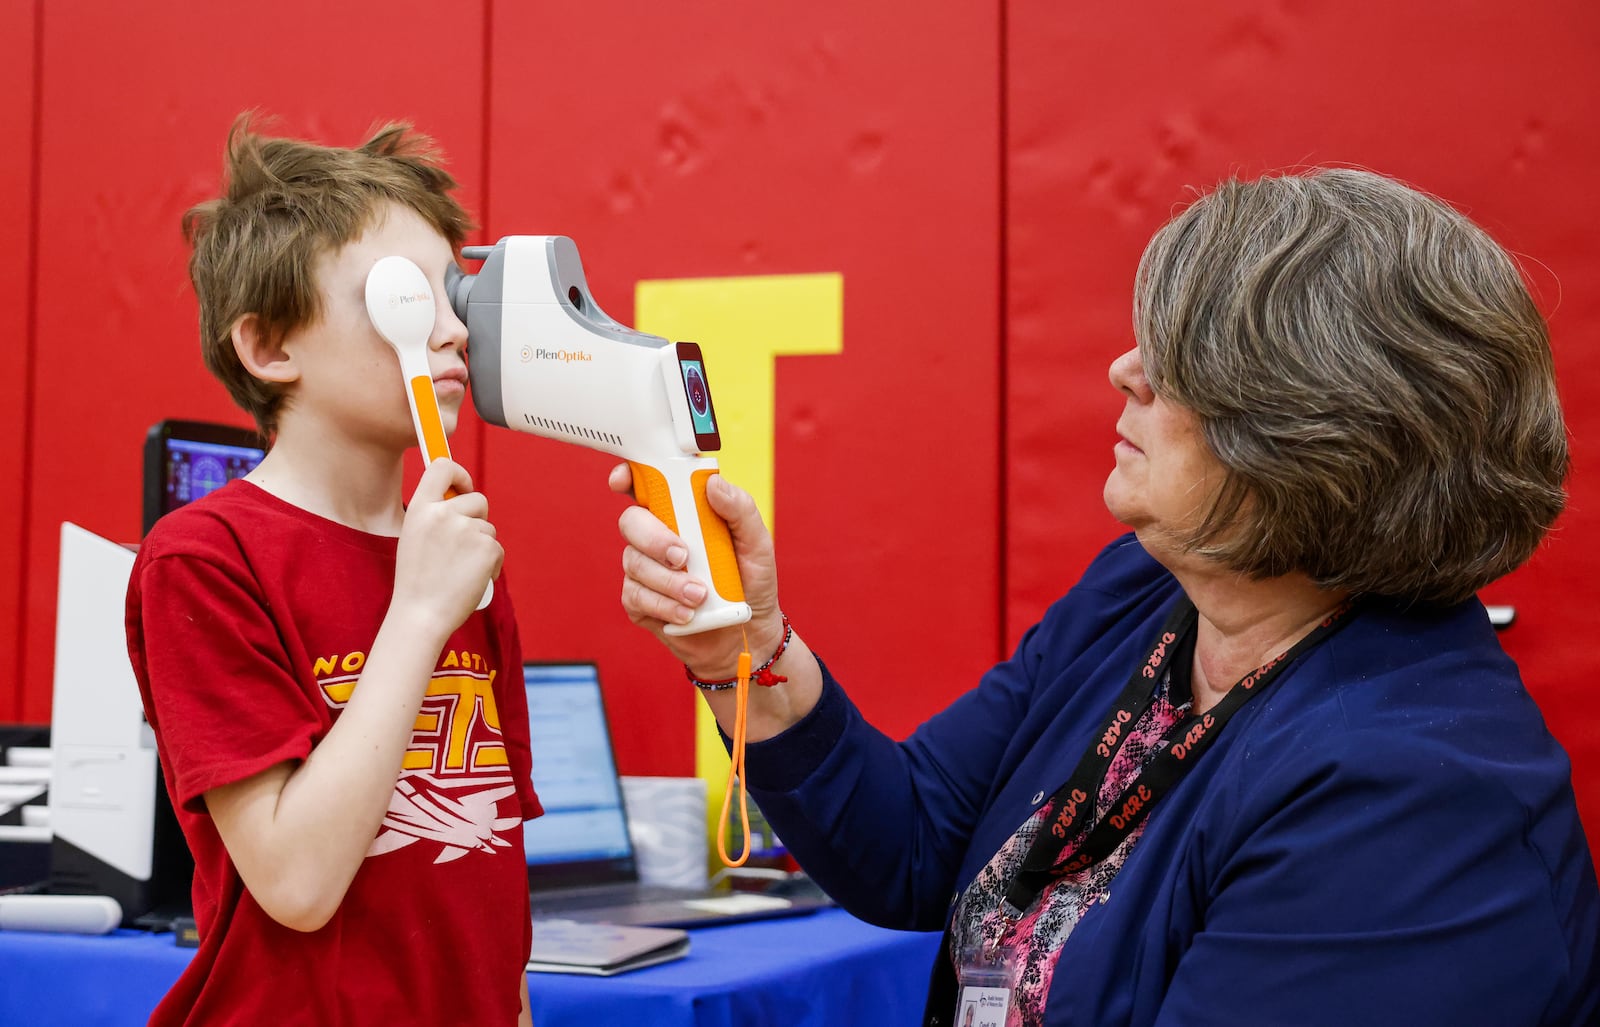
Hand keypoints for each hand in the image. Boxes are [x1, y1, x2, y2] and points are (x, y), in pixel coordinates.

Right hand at [393, 459, 502, 640]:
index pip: (442, 467)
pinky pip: (497, 549)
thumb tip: (460, 499)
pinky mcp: (487, 548)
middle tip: (461, 547)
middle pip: (478, 500)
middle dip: (477, 519)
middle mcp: (443, 513)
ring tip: (459, 570)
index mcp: (420, 508)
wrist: (421, 615)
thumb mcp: (414, 537)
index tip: (464, 488)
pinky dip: (491, 564)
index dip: (459, 474)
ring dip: (481, 546)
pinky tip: (472, 579)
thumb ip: (434, 515)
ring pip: (488, 528)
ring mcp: (467, 530)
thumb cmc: (417, 581)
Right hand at [610, 464, 782, 678]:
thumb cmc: (751, 582)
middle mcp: (657, 537)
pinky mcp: (640, 602)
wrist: (748, 634)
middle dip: (654, 538)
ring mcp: (646, 570)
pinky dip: (663, 605)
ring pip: (634, 562)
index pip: (646, 486)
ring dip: (667, 581)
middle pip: (632, 522)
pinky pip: (635, 596)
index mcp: (683, 514)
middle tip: (683, 557)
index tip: (623, 481)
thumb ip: (740, 509)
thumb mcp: (757, 543)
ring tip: (700, 596)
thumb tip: (713, 483)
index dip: (628, 477)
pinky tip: (687, 614)